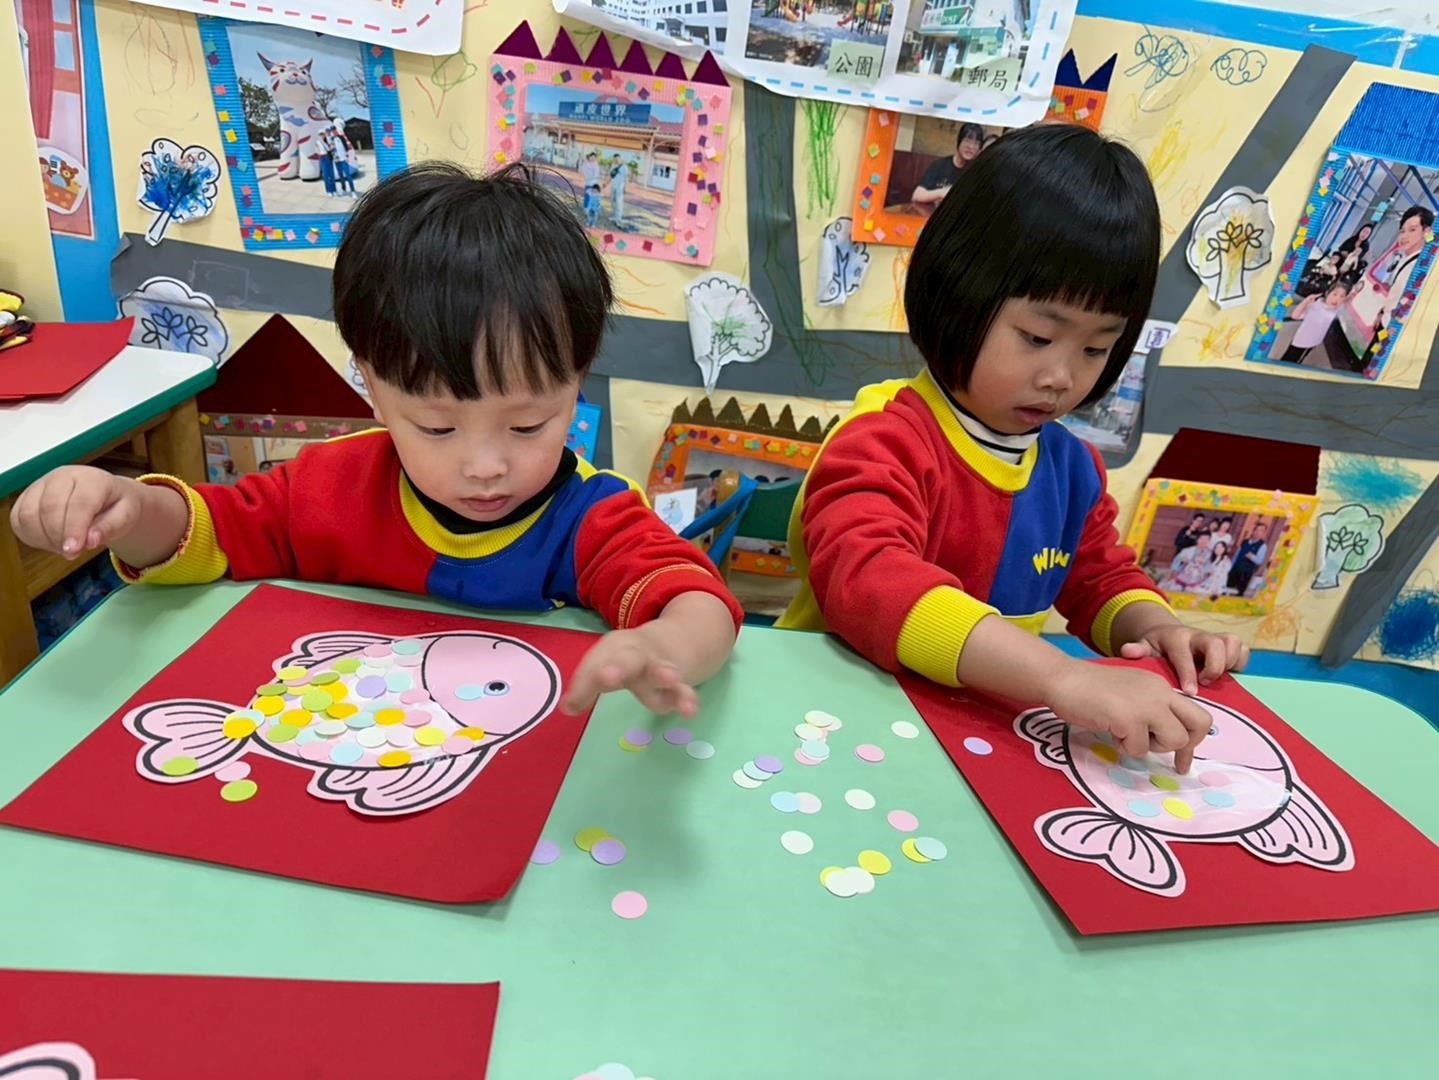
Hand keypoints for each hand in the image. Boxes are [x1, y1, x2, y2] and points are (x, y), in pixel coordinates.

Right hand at [8, 466, 144, 558]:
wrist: (106, 496)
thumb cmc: (117, 506)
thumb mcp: (126, 516)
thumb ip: (110, 528)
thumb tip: (90, 541)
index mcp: (91, 478)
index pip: (79, 503)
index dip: (74, 529)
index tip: (73, 551)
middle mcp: (62, 476)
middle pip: (49, 508)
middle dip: (59, 537)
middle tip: (73, 553)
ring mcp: (41, 485)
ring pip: (28, 515)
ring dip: (44, 539)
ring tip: (65, 546)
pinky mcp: (26, 497)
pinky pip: (18, 520)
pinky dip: (31, 537)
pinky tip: (51, 541)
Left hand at [561, 624, 699, 718]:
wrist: (671, 640)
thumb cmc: (627, 659)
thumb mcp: (605, 667)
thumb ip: (586, 687)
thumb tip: (566, 708)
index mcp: (614, 648)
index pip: (595, 665)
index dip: (583, 684)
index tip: (571, 704)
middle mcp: (637, 654)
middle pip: (628, 659)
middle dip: (618, 667)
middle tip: (606, 677)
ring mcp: (659, 667)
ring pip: (660, 670)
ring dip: (662, 674)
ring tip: (669, 678)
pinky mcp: (677, 684)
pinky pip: (683, 690)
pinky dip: (686, 699)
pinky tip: (689, 711)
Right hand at [1048, 662, 1213, 772]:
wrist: (1062, 679)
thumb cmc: (1089, 690)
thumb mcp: (1130, 694)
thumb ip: (1151, 710)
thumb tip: (1166, 739)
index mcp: (1161, 687)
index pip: (1196, 714)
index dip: (1194, 739)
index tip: (1181, 759)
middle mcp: (1161, 693)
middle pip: (1198, 725)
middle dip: (1185, 746)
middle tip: (1173, 762)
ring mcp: (1147, 705)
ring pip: (1174, 740)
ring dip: (1150, 747)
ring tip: (1126, 736)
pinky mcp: (1129, 719)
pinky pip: (1139, 749)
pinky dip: (1123, 748)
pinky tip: (1110, 732)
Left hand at [1120, 624, 1247, 694]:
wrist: (1167, 635)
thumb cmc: (1156, 648)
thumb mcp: (1144, 647)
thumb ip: (1137, 651)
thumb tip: (1128, 651)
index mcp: (1175, 638)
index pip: (1184, 654)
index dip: (1188, 673)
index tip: (1191, 692)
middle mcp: (1197, 636)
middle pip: (1215, 643)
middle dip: (1214, 665)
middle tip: (1205, 682)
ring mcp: (1214, 638)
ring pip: (1231, 642)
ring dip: (1228, 662)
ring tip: (1216, 678)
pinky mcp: (1227, 644)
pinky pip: (1242, 649)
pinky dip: (1239, 662)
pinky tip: (1226, 674)